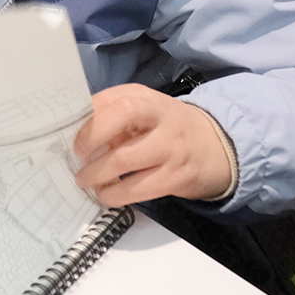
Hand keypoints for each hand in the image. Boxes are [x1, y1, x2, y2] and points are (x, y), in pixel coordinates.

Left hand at [72, 84, 235, 205]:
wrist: (217, 146)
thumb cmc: (168, 126)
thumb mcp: (146, 108)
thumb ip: (115, 113)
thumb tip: (76, 129)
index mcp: (149, 99)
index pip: (119, 99)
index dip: (93, 116)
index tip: (77, 134)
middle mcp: (162, 119)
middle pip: (123, 117)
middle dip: (92, 138)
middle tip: (78, 158)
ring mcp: (171, 149)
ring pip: (127, 160)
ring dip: (98, 174)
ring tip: (85, 181)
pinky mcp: (176, 178)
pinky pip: (140, 190)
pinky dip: (116, 194)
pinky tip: (106, 194)